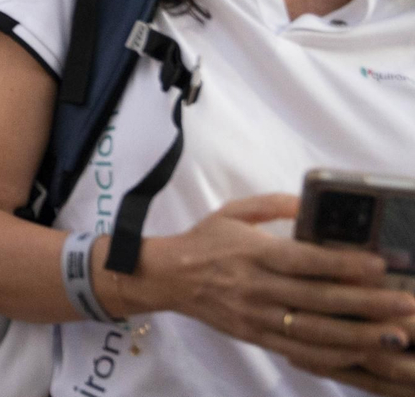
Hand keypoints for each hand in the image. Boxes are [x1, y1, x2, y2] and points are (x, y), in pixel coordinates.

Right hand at [131, 195, 414, 378]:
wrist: (167, 277)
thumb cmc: (205, 241)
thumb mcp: (233, 211)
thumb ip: (271, 204)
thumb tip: (310, 203)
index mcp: (254, 253)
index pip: (304, 261)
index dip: (343, 265)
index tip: (379, 265)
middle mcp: (258, 288)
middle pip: (319, 300)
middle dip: (367, 304)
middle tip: (405, 303)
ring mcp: (258, 317)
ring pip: (315, 333)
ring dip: (359, 336)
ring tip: (395, 334)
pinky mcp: (257, 338)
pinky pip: (300, 353)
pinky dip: (334, 356)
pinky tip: (362, 354)